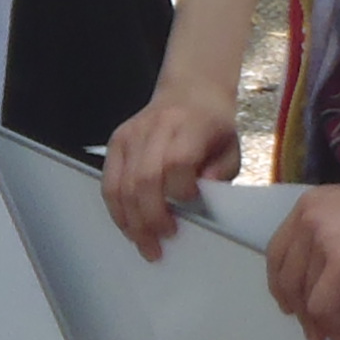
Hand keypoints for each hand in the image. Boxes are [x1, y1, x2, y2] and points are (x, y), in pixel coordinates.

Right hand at [102, 91, 241, 256]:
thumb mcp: (231, 147)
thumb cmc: (213, 128)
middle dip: (151, 218)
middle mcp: (156, 128)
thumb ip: (222, 172)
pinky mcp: (116, 143)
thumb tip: (205, 195)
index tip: (191, 208)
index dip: (181, 191)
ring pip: (122, 186)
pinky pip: (109, 184)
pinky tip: (129, 228)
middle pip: (144, 179)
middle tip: (161, 245)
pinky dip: (117, 211)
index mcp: (189, 126)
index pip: (177, 162)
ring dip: (132, 222)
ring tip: (145, 245)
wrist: (190, 93)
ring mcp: (131, 135)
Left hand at [263, 177, 339, 339]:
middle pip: (287, 278)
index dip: (281, 285)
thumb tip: (322, 282)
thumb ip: (332, 239)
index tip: (291, 306)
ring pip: (306, 297)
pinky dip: (335, 328)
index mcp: (307, 206)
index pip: (277, 253)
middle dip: (299, 311)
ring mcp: (323, 239)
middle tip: (313, 333)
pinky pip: (326, 306)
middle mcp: (308, 219)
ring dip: (319, 326)